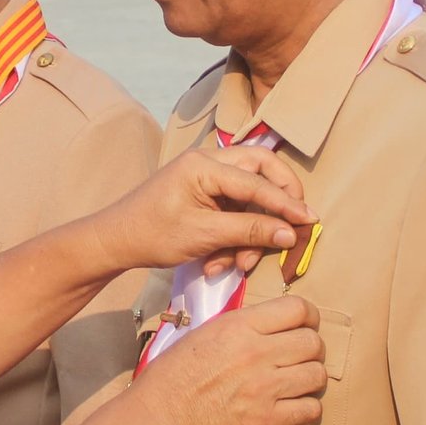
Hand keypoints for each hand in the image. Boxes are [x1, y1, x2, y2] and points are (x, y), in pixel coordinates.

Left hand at [93, 146, 315, 276]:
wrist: (115, 241)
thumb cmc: (153, 234)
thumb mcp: (204, 235)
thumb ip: (249, 230)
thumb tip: (290, 233)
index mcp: (204, 165)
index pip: (257, 181)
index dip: (287, 203)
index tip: (310, 223)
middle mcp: (208, 162)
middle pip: (261, 168)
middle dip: (280, 196)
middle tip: (294, 221)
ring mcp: (206, 176)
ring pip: (248, 194)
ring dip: (251, 229)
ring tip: (238, 263)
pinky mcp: (204, 194)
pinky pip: (233, 209)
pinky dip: (234, 235)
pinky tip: (219, 262)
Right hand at [131, 294, 326, 424]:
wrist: (159, 417)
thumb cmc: (172, 375)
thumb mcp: (203, 333)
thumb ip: (239, 328)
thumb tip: (267, 327)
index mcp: (240, 326)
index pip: (299, 309)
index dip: (309, 317)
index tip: (305, 327)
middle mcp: (258, 352)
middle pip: (314, 343)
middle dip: (312, 350)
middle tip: (300, 359)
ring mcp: (265, 388)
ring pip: (317, 376)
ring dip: (310, 379)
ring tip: (297, 384)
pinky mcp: (267, 421)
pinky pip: (311, 409)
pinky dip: (307, 408)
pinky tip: (293, 408)